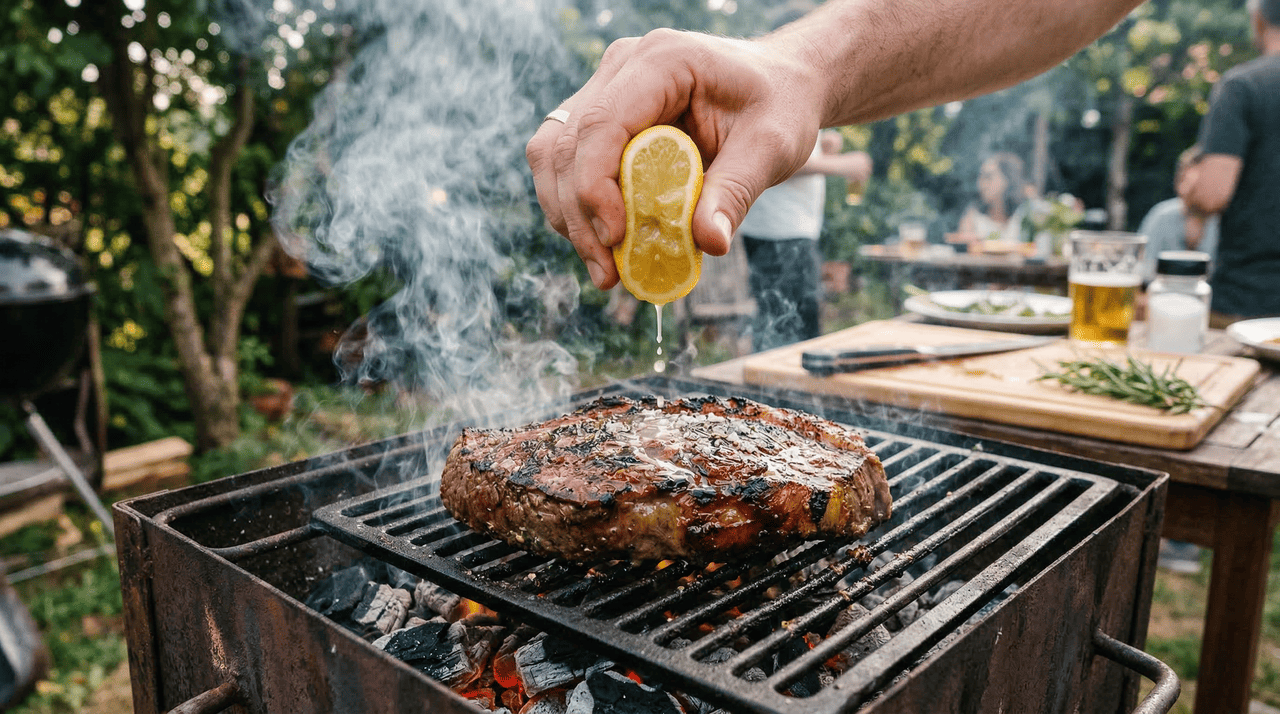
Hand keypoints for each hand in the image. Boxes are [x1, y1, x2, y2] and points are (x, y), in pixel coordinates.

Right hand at [526, 29, 824, 288]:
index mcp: (663, 60)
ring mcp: (606, 89)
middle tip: (608, 274)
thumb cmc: (778, 105)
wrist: (779, 85)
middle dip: (578, 216)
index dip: (596, 185)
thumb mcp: (771, 147)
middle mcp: (623, 67)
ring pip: (552, 155)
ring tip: (605, 269)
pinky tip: (605, 245)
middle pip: (566, 143)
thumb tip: (709, 243)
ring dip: (569, 217)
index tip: (616, 237)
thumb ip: (736, 192)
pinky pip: (567, 164)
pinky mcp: (600, 117)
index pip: (602, 121)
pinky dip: (577, 209)